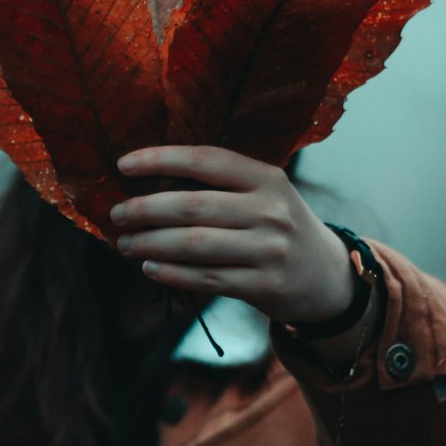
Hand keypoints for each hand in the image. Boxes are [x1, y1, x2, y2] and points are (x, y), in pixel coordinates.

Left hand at [110, 144, 356, 325]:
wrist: (328, 277)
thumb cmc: (280, 228)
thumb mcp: (266, 194)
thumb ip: (221, 186)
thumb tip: (148, 184)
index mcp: (267, 178)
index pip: (205, 160)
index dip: (161, 159)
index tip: (123, 165)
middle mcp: (270, 210)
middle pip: (192, 206)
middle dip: (145, 210)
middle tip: (117, 214)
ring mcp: (269, 250)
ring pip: (194, 245)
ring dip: (151, 245)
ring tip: (126, 244)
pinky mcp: (265, 285)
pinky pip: (206, 278)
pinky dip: (171, 274)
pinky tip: (150, 269)